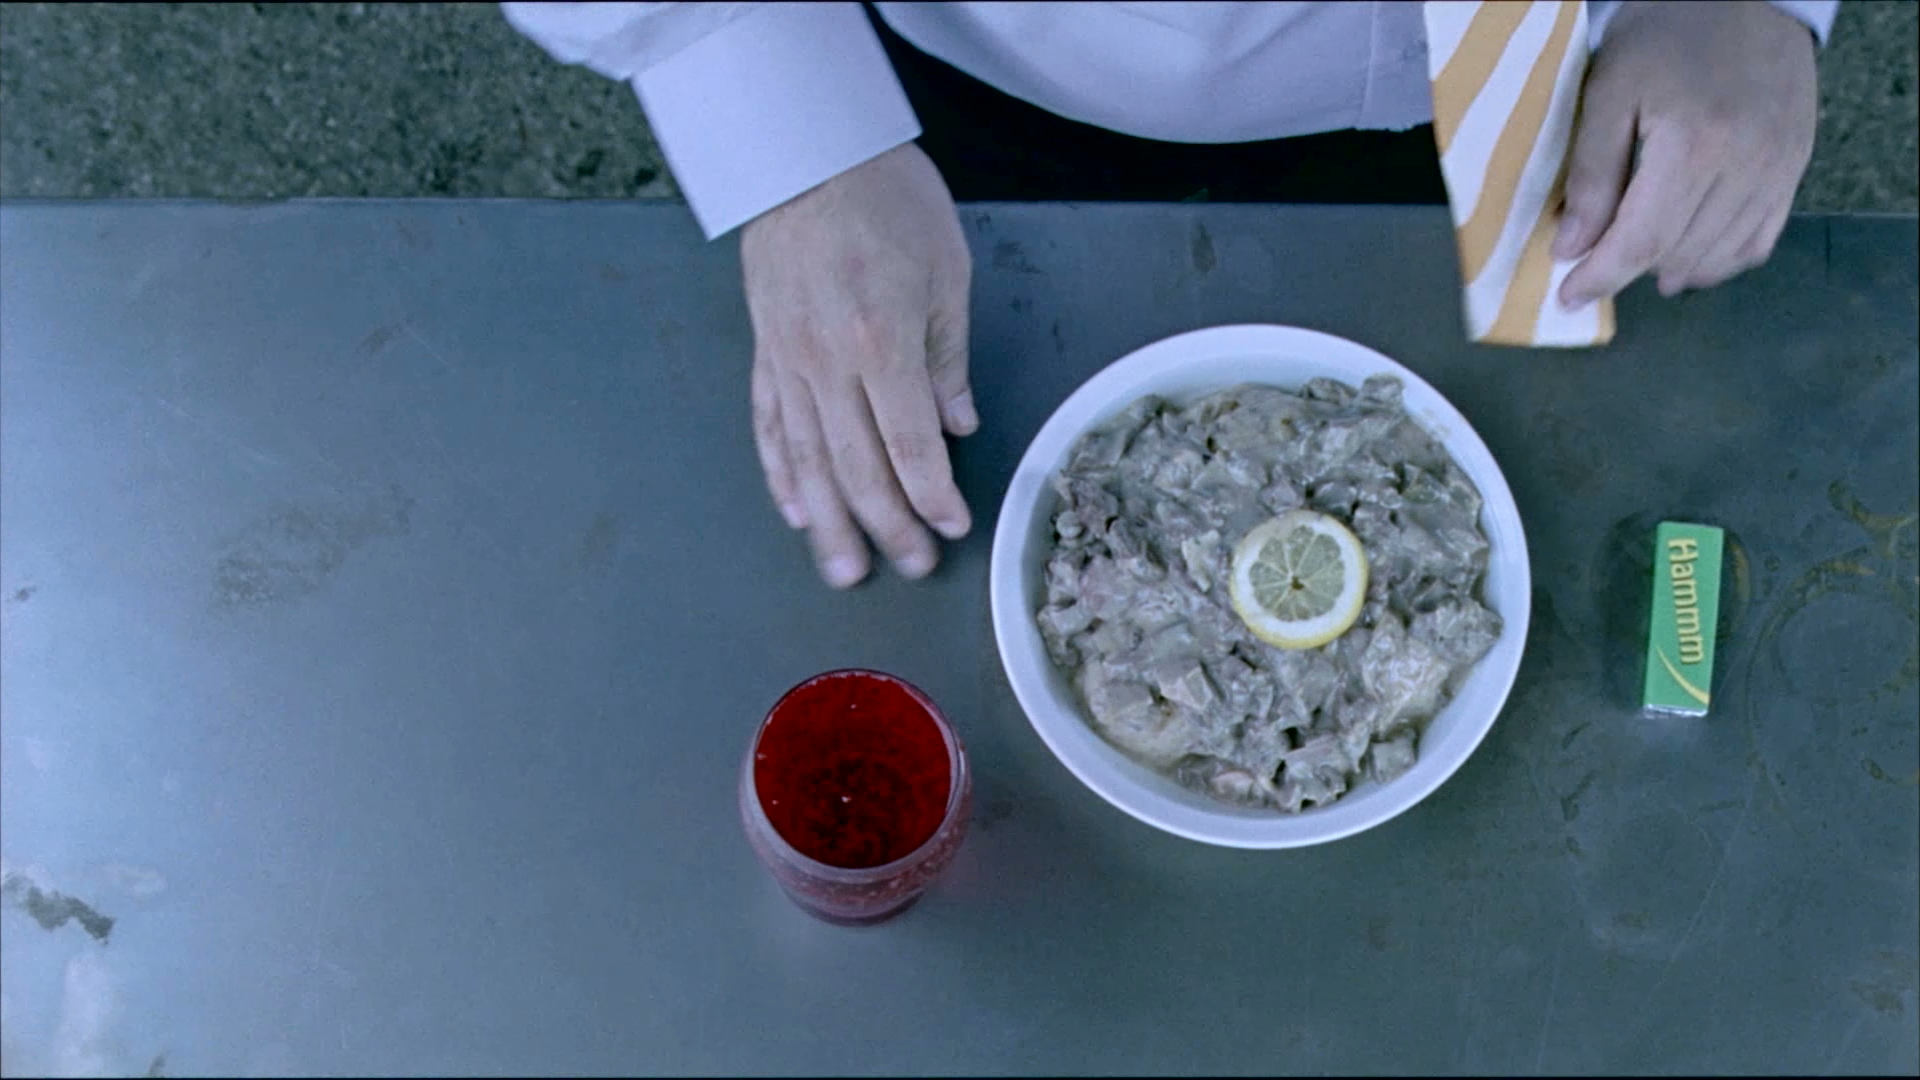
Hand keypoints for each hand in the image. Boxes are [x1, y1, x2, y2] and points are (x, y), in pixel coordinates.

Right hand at [741, 143, 977, 588]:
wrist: (805, 153)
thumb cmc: (886, 200)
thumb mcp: (945, 271)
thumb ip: (947, 357)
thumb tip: (956, 426)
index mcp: (881, 343)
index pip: (909, 445)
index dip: (931, 496)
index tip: (952, 528)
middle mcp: (828, 363)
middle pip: (857, 467)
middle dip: (887, 526)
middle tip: (913, 566)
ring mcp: (788, 361)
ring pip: (808, 461)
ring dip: (830, 523)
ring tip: (846, 571)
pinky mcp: (765, 352)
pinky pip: (771, 426)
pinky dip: (783, 474)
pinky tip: (798, 511)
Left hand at [1556, 0, 1818, 306]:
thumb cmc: (1664, 37)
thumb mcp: (1610, 93)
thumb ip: (1592, 174)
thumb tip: (1571, 248)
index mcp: (1695, 145)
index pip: (1643, 239)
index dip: (1602, 276)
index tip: (1569, 296)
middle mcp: (1746, 166)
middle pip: (1679, 253)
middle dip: (1629, 272)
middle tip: (1594, 271)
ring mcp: (1778, 170)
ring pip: (1721, 255)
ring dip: (1674, 271)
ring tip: (1639, 268)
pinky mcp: (1795, 168)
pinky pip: (1759, 240)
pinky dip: (1721, 261)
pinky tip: (1690, 259)